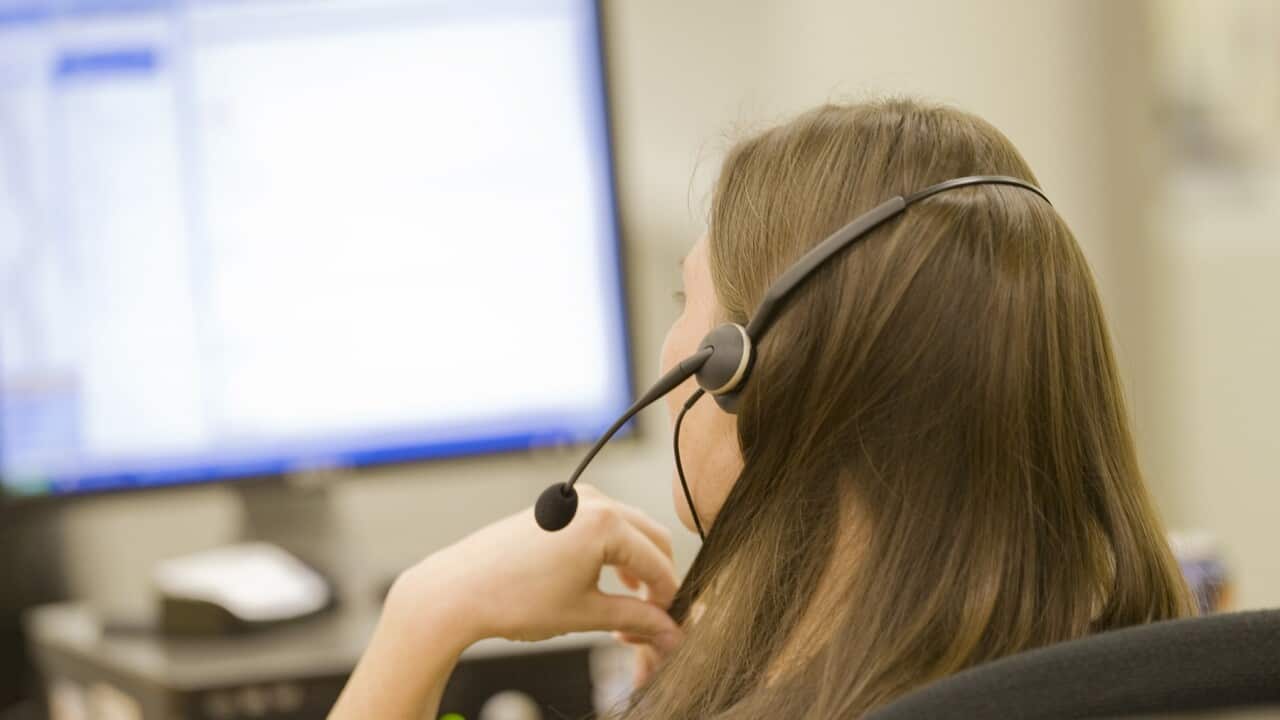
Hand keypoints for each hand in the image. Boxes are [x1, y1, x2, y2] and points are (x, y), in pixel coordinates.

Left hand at [389, 484, 684, 650]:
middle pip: (653, 538)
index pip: (659, 563)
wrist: (458, 589)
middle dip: (657, 579)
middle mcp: (594, 501)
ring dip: (637, 564)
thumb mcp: (585, 614)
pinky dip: (614, 550)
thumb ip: (636, 619)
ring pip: (630, 529)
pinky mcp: (560, 504)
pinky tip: (606, 580)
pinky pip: (605, 522)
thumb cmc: (514, 600)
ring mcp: (576, 498)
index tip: (667, 626)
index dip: (668, 599)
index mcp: (605, 524)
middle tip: (651, 618)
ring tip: (628, 605)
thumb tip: (670, 633)